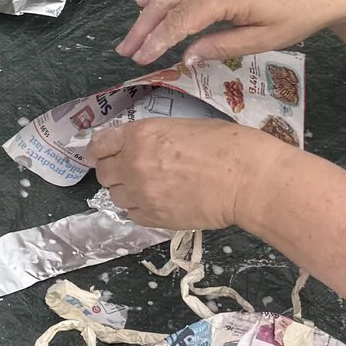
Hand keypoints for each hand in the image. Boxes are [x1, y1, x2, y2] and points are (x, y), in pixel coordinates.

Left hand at [90, 117, 294, 233]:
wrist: (248, 180)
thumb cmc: (226, 145)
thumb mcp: (182, 127)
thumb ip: (153, 138)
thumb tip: (141, 147)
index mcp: (140, 135)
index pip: (100, 145)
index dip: (98, 150)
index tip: (99, 155)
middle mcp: (133, 164)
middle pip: (104, 174)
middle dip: (114, 171)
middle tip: (131, 171)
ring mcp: (142, 194)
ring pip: (116, 197)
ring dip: (127, 192)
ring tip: (150, 188)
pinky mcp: (154, 218)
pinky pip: (132, 215)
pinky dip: (139, 209)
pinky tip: (158, 202)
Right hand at [117, 0, 345, 66]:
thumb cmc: (300, 15)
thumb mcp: (263, 40)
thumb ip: (221, 47)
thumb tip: (186, 57)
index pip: (180, 19)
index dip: (157, 40)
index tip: (139, 59)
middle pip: (168, 1)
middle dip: (144, 26)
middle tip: (126, 50)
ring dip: (149, 9)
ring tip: (133, 30)